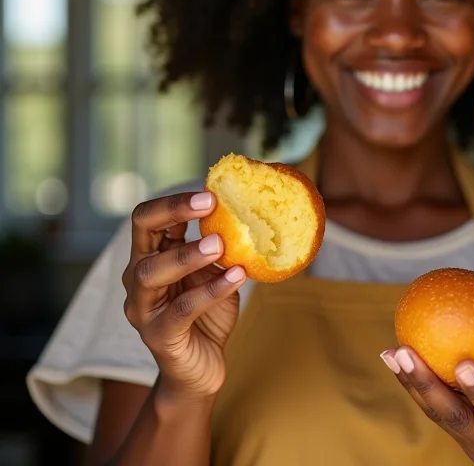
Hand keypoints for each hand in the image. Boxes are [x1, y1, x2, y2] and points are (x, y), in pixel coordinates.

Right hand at [122, 191, 246, 399]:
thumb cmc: (208, 315)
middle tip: (210, 203)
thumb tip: (246, 210)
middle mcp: (138, 279)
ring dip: (187, 254)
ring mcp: (143, 309)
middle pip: (142, 233)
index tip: (210, 192)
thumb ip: (218, 246)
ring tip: (220, 243)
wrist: (201, 371)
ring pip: (152, 272)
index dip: (174, 201)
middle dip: (174, 212)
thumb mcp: (214, 272)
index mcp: (151, 256)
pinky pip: (182, 309)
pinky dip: (210, 290)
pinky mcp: (159, 336)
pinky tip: (236, 276)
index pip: (147, 218)